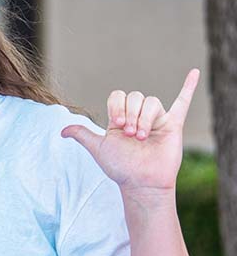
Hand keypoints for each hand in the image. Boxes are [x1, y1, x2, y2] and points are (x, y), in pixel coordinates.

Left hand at [61, 69, 198, 193]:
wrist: (141, 182)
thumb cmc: (120, 167)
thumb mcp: (97, 148)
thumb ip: (82, 135)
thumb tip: (61, 131)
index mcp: (120, 119)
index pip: (118, 97)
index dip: (117, 107)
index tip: (116, 125)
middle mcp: (138, 116)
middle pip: (135, 97)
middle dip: (131, 114)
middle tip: (130, 134)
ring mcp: (156, 119)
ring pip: (152, 102)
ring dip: (145, 118)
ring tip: (142, 137)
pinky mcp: (173, 125)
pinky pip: (183, 102)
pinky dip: (189, 87)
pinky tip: (195, 73)